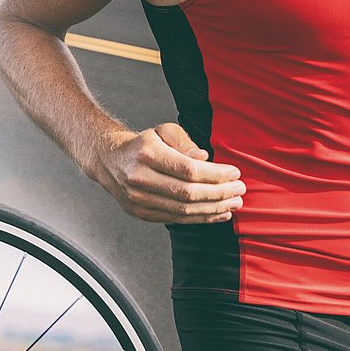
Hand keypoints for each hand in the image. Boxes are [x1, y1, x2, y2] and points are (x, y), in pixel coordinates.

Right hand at [92, 122, 244, 223]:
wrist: (109, 160)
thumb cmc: (144, 144)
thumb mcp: (163, 131)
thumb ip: (184, 141)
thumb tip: (204, 158)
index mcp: (146, 153)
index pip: (188, 170)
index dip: (216, 174)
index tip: (235, 173)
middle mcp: (139, 178)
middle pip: (188, 192)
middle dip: (219, 193)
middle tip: (240, 190)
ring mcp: (138, 199)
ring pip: (184, 209)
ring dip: (214, 209)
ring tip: (234, 203)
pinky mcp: (141, 213)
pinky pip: (176, 219)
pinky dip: (200, 218)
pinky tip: (218, 213)